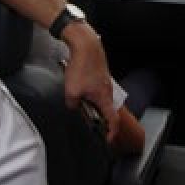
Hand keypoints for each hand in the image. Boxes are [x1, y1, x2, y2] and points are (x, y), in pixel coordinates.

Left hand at [60, 22, 118, 139]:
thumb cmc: (82, 67)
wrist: (86, 45)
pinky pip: (95, 88)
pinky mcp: (100, 75)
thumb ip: (72, 104)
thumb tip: (73, 106)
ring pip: (99, 98)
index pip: (113, 120)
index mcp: (104, 98)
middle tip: (84, 115)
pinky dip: (88, 91)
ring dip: (89, 101)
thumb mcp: (71, 91)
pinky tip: (77, 85)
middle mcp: (108, 91)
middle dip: (95, 115)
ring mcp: (105, 82)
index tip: (108, 139)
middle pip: (105, 109)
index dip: (112, 132)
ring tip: (77, 97)